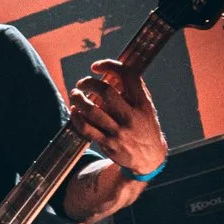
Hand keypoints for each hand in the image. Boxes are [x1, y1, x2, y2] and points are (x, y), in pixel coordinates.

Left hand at [68, 58, 166, 179]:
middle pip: (106, 92)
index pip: (128, 76)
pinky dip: (76, 117)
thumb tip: (109, 70)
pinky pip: (87, 129)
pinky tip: (74, 111)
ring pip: (92, 111)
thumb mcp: (146, 106)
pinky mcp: (108, 144)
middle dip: (89, 83)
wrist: (150, 157)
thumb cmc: (144, 126)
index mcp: (142, 103)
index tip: (96, 67)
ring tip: (75, 94)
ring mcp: (119, 131)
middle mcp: (131, 116)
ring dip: (78, 99)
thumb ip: (132, 89)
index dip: (109, 66)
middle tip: (82, 83)